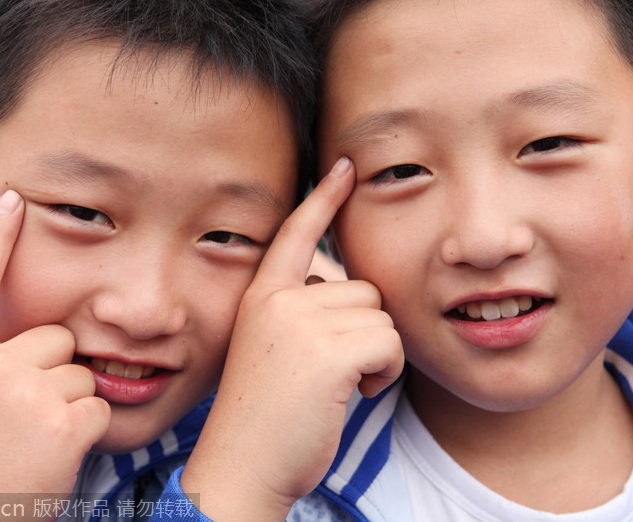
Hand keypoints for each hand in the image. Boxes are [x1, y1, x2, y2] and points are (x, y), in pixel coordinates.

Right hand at [0, 190, 109, 497]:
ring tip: (35, 443)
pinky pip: (99, 407)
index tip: (12, 199)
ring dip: (70, 406)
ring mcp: (25, 393)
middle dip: (53, 372)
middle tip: (25, 419)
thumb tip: (46, 341)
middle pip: (56, 338)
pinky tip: (55, 457)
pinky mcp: (62, 423)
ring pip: (81, 374)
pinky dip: (87, 434)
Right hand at [181, 158, 403, 520]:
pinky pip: (389, 343)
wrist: (243, 466)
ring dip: (375, 355)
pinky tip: (354, 393)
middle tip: (329, 372)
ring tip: (338, 385)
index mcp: (262, 296)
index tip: (346, 166)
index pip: (297, 233)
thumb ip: (302, 312)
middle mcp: (279, 300)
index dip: (324, 198)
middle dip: (362, 332)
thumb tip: (348, 291)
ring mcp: (300, 323)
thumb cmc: (265, 416)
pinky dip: (384, 373)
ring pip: (380, 317)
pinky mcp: (327, 352)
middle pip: (362, 290)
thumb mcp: (273, 350)